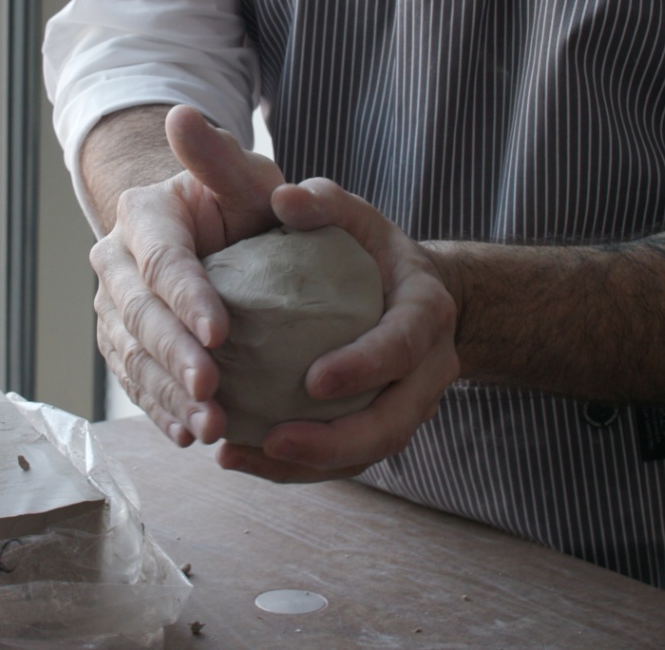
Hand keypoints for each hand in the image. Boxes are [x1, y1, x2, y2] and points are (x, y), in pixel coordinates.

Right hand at [91, 105, 284, 445]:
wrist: (210, 234)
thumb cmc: (239, 204)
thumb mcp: (243, 177)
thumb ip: (220, 157)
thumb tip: (184, 114)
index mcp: (143, 216)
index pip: (162, 260)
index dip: (188, 298)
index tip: (222, 332)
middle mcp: (115, 263)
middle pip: (141, 316)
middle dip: (175, 357)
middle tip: (213, 392)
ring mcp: (112, 308)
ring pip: (133, 356)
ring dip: (168, 396)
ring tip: (208, 428)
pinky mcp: (121, 345)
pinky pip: (135, 383)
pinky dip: (160, 412)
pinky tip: (188, 437)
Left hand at [215, 178, 460, 482]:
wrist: (410, 290)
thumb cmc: (370, 246)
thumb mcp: (352, 213)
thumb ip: (321, 202)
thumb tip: (283, 198)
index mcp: (426, 311)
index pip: (404, 345)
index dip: (365, 367)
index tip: (314, 381)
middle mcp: (427, 368)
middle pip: (394, 423)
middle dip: (337, 441)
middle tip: (274, 440)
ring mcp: (406, 405)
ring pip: (367, 452)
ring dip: (306, 464)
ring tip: (240, 456)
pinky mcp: (378, 427)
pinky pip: (341, 461)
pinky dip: (292, 466)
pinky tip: (238, 457)